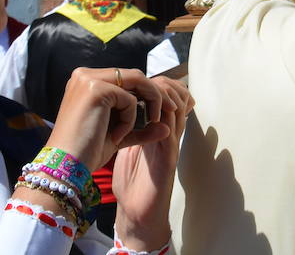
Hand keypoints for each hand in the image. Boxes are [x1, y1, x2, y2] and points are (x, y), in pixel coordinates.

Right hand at [46, 68, 186, 171]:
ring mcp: (89, 79)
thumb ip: (141, 127)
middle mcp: (85, 74)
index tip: (164, 110)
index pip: (127, 78)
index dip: (148, 92)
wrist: (65, 166)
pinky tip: (116, 136)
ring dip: (151, 101)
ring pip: (138, 80)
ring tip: (152, 122)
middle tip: (171, 110)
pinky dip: (130, 119)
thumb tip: (167, 126)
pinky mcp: (95, 89)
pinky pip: (129, 99)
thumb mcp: (118, 134)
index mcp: (87, 81)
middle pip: (135, 75)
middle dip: (156, 93)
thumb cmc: (88, 152)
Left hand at [112, 77, 193, 250]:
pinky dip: (163, 121)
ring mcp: (170, 146)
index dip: (157, 83)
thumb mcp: (126, 145)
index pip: (167, 95)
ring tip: (150, 94)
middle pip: (176, 97)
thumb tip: (117, 104)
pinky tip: (151, 115)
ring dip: (164, 98)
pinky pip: (171, 134)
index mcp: (157, 128)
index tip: (137, 81)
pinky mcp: (168, 161)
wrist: (136, 213)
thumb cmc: (131, 181)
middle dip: (162, 85)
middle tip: (145, 83)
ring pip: (177, 111)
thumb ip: (129, 126)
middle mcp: (167, 134)